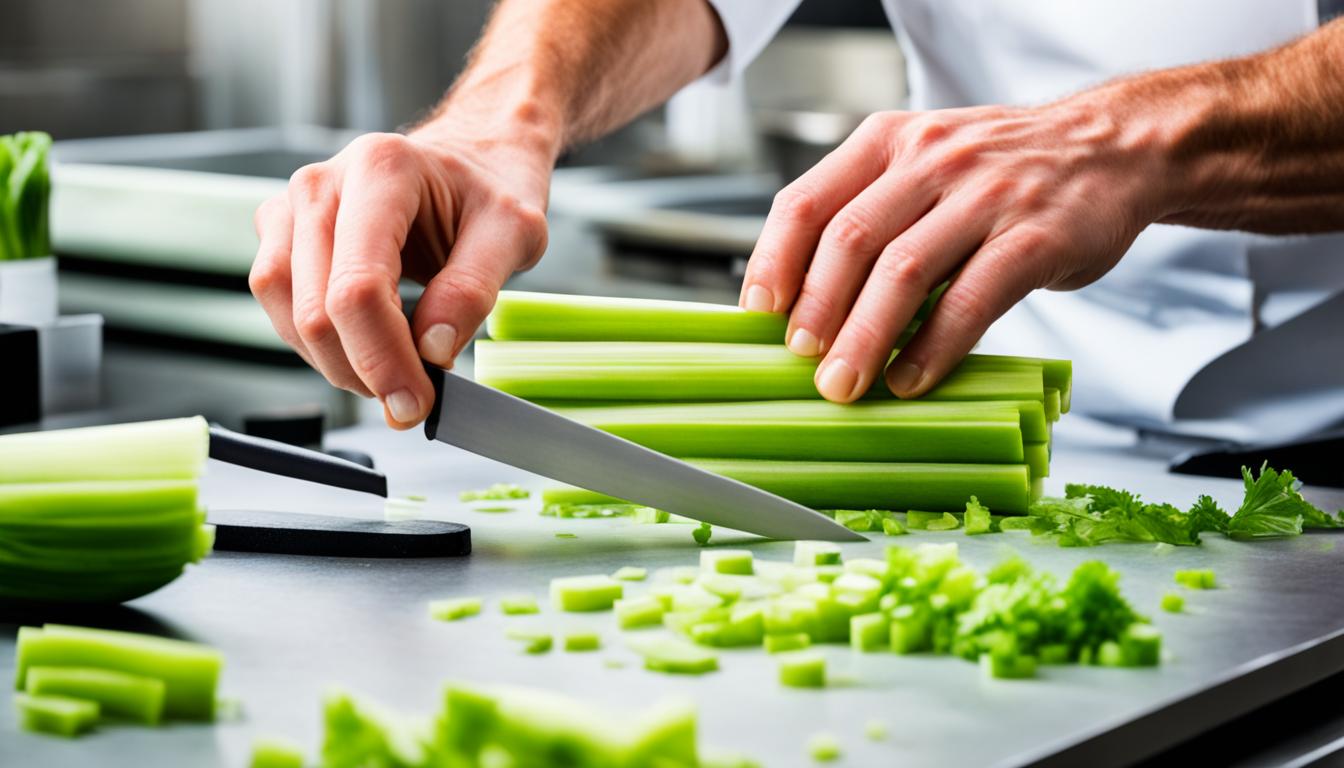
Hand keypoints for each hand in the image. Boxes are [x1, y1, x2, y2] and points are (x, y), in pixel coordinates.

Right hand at [250, 131, 549, 427]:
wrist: (471, 155)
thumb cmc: (490, 189)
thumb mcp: (515, 233)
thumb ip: (473, 290)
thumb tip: (431, 350)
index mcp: (381, 170)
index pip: (358, 287)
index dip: (383, 358)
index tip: (417, 400)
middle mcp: (322, 183)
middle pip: (316, 308)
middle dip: (365, 371)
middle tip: (414, 399)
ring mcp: (292, 205)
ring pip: (287, 311)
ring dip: (337, 362)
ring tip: (395, 371)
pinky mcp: (281, 231)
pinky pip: (280, 303)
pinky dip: (320, 342)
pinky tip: (369, 345)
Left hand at [738, 95, 1170, 401]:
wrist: (1115, 148)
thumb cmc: (1005, 171)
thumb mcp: (926, 163)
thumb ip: (870, 211)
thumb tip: (803, 299)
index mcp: (889, 142)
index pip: (806, 200)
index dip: (773, 261)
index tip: (758, 313)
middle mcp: (931, 159)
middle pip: (849, 240)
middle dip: (816, 310)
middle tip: (801, 362)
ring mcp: (986, 196)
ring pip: (903, 271)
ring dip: (865, 337)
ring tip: (844, 383)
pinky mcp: (1035, 238)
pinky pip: (971, 300)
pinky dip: (933, 348)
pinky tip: (911, 379)